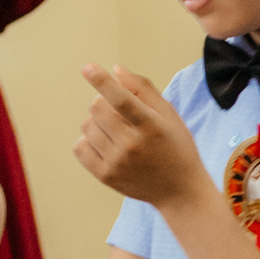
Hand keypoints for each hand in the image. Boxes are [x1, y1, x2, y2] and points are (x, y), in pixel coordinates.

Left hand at [75, 64, 210, 207]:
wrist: (180, 191)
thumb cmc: (176, 147)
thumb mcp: (169, 115)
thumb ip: (144, 89)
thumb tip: (116, 70)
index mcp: (151, 127)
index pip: (122, 99)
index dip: (102, 81)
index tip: (87, 67)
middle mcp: (132, 145)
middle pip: (97, 108)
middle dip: (102, 101)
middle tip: (117, 110)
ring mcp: (116, 163)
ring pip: (86, 126)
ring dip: (95, 121)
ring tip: (114, 129)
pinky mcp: (105, 176)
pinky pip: (79, 147)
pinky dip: (87, 140)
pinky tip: (104, 143)